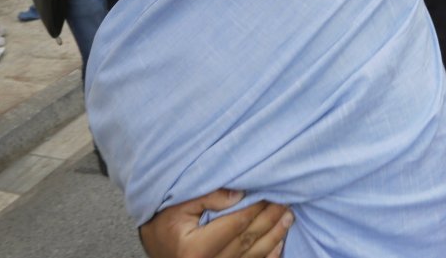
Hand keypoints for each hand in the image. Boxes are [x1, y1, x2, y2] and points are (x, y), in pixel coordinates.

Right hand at [139, 189, 292, 257]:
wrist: (157, 246)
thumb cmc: (165, 223)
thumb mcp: (179, 204)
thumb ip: (208, 196)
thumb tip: (239, 194)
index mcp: (195, 249)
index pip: (235, 224)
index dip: (256, 208)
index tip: (270, 193)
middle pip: (248, 239)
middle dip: (270, 219)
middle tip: (285, 202)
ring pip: (254, 255)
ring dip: (275, 236)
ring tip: (288, 217)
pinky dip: (269, 255)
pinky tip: (280, 243)